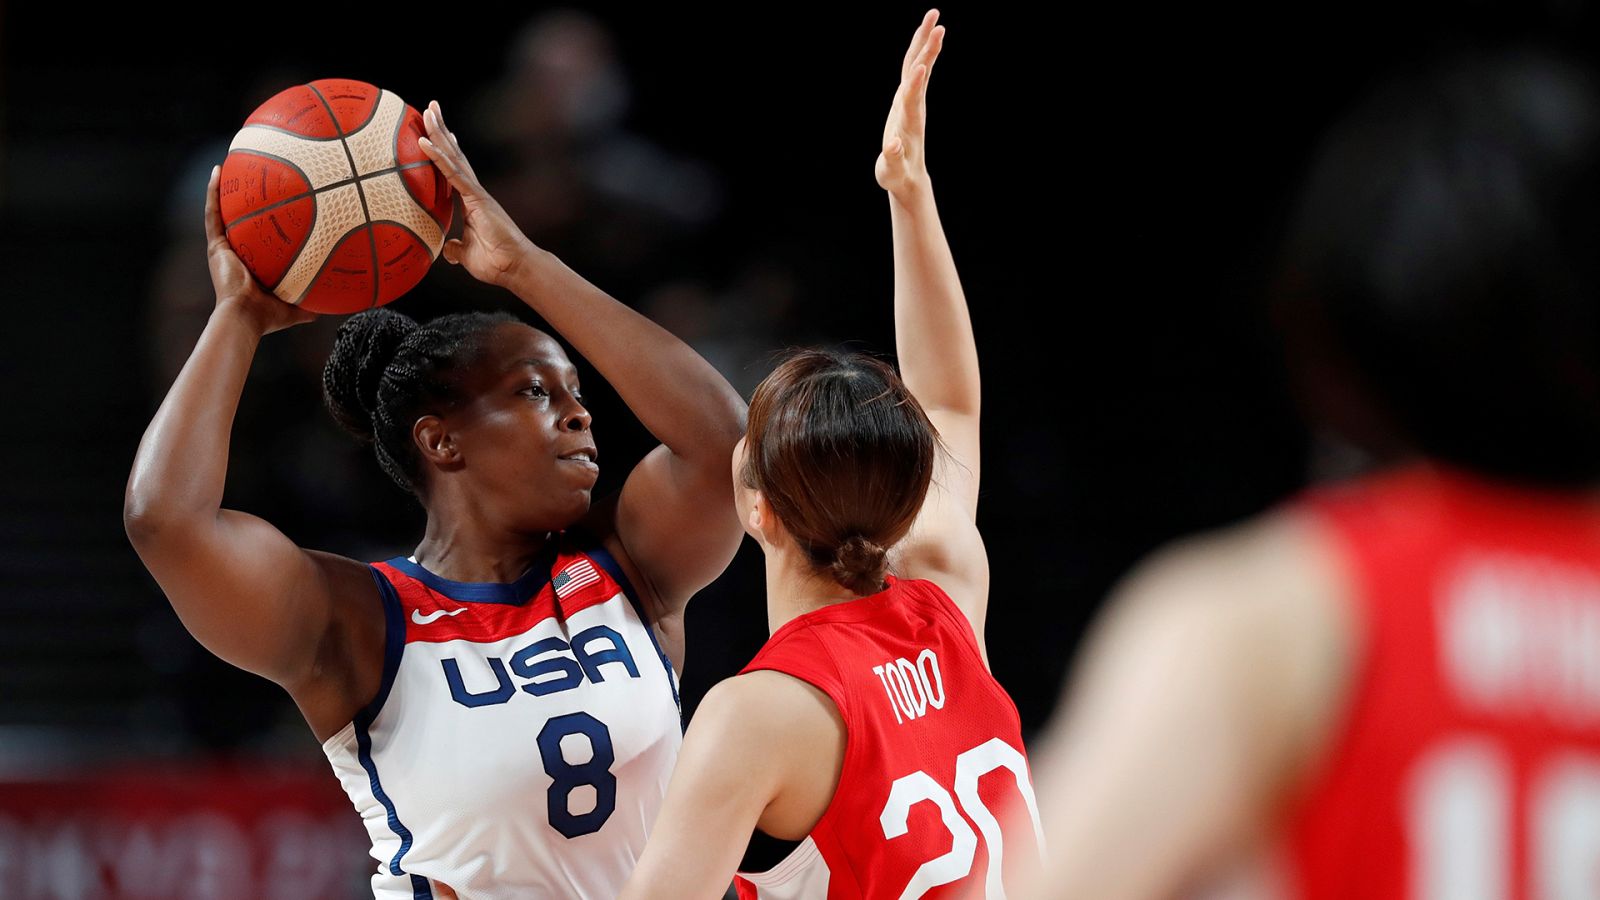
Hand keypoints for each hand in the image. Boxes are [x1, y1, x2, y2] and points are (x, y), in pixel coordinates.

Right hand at [205, 164, 315, 334]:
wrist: (245, 318)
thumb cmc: (267, 317)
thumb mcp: (297, 306)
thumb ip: (314, 302)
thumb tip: (340, 302)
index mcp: (252, 265)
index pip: (257, 239)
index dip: (262, 223)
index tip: (273, 205)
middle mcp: (236, 254)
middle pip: (240, 221)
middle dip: (244, 201)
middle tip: (253, 178)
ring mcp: (223, 248)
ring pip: (222, 211)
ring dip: (224, 188)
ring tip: (230, 165)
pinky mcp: (214, 245)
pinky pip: (213, 212)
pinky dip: (213, 191)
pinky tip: (219, 171)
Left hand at [419, 100, 536, 288]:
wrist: (515, 267)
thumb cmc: (496, 263)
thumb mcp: (467, 254)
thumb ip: (457, 248)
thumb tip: (449, 250)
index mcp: (471, 202)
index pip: (453, 170)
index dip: (443, 150)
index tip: (434, 132)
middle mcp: (474, 192)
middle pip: (454, 155)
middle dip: (441, 130)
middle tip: (430, 107)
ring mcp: (476, 192)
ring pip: (453, 156)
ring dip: (439, 132)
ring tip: (428, 110)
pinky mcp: (477, 198)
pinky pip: (453, 173)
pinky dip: (437, 156)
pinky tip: (424, 142)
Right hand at [875, 9, 944, 196]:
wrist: (907, 176)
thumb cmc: (896, 175)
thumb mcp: (890, 172)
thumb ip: (891, 158)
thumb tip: (891, 145)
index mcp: (908, 123)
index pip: (912, 98)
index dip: (916, 83)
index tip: (924, 65)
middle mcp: (913, 107)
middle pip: (920, 72)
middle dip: (927, 48)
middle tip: (937, 23)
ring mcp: (911, 101)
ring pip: (918, 65)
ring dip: (925, 42)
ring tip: (934, 18)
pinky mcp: (907, 100)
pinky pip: (913, 69)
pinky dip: (919, 51)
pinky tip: (924, 34)